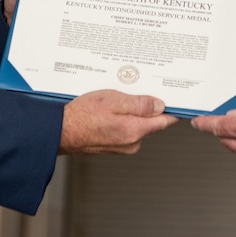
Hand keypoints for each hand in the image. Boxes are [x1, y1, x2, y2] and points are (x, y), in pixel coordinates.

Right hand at [59, 89, 177, 154]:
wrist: (60, 131)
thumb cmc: (81, 116)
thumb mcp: (113, 100)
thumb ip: (139, 104)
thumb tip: (159, 105)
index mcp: (134, 131)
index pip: (164, 121)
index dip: (171, 108)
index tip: (175, 99)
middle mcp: (132, 143)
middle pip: (151, 121)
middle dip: (146, 106)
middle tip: (134, 90)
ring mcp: (123, 146)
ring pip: (137, 124)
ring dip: (132, 112)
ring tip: (115, 100)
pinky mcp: (114, 145)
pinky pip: (126, 129)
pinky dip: (122, 118)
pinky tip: (108, 110)